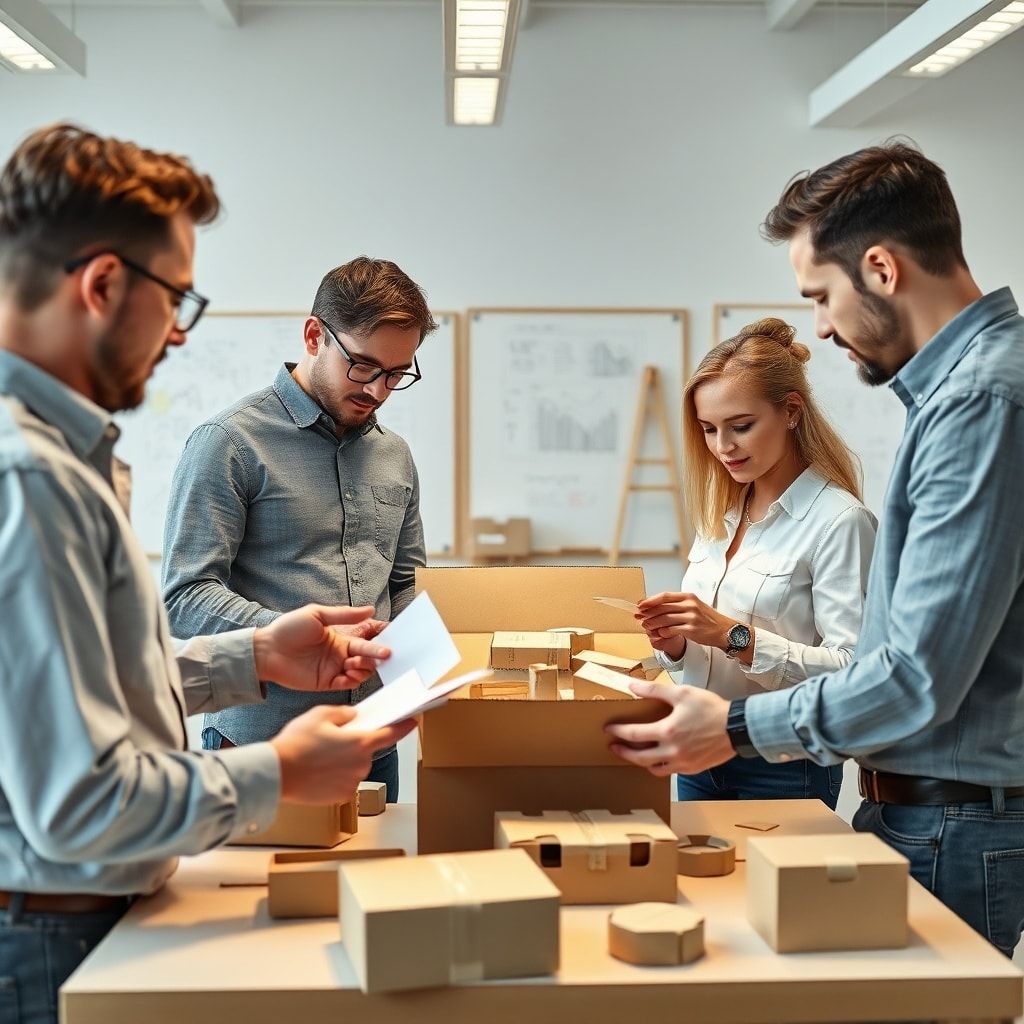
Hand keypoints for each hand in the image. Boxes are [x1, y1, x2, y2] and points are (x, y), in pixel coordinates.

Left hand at [253, 605, 388, 692]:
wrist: (266, 650)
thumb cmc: (289, 629)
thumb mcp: (316, 614)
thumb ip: (344, 614)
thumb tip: (370, 609)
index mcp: (341, 637)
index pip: (367, 638)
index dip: (380, 638)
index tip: (391, 636)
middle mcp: (341, 654)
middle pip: (368, 656)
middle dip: (378, 654)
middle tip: (386, 653)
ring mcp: (335, 668)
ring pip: (362, 671)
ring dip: (365, 666)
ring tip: (355, 661)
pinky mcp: (327, 682)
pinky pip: (348, 684)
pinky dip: (354, 679)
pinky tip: (350, 672)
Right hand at [270, 705, 416, 803]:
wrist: (276, 774)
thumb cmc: (296, 743)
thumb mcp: (320, 714)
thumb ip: (343, 713)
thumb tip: (353, 717)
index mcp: (361, 743)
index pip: (391, 733)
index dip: (405, 726)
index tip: (414, 722)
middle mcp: (362, 765)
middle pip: (366, 750)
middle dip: (354, 744)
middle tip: (331, 740)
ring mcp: (353, 783)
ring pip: (354, 767)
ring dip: (344, 761)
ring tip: (319, 757)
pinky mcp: (342, 797)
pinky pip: (345, 782)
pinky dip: (335, 777)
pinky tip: (317, 771)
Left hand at [605, 681, 733, 775]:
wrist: (738, 727)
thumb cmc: (711, 708)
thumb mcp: (682, 693)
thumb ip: (655, 690)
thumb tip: (632, 686)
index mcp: (667, 732)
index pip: (634, 734)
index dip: (618, 732)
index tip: (609, 730)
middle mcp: (672, 752)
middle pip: (639, 758)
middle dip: (624, 752)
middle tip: (614, 747)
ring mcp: (683, 763)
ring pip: (654, 768)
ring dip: (642, 762)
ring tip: (637, 754)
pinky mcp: (693, 769)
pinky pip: (671, 772)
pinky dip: (661, 765)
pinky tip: (660, 757)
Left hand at [637, 591, 738, 657]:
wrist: (725, 630)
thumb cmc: (708, 619)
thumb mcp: (694, 606)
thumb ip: (677, 605)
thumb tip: (657, 606)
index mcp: (688, 597)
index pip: (665, 596)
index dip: (650, 601)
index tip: (640, 605)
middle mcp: (690, 605)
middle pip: (662, 607)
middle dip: (648, 613)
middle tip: (639, 617)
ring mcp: (691, 617)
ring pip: (665, 619)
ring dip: (653, 623)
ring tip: (646, 626)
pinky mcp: (692, 629)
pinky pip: (672, 630)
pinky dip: (663, 632)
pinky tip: (659, 634)